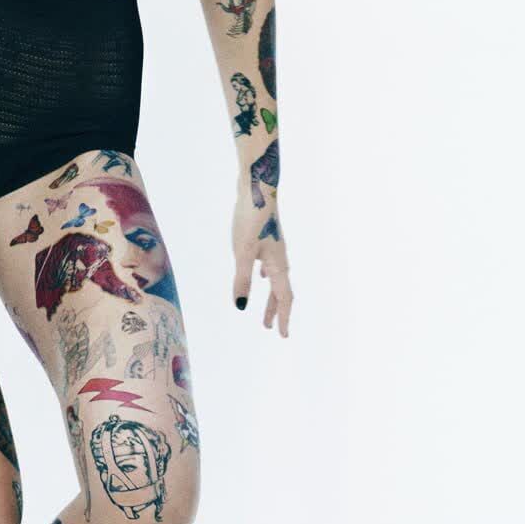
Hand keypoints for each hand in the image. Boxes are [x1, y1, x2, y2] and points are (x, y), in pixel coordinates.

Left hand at [231, 184, 292, 337]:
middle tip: (270, 328)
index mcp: (278, 265)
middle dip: (275, 310)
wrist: (257, 188)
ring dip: (271, 296)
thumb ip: (241, 280)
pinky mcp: (267, 237)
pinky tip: (261, 274)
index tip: (282, 335)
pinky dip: (267, 276)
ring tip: (265, 309)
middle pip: (281, 291)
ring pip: (276, 278)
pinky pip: (271, 264)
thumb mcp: (242, 252)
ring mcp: (275, 247)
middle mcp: (280, 258)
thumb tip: (240, 307)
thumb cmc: (250, 219)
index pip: (284, 298)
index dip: (283, 318)